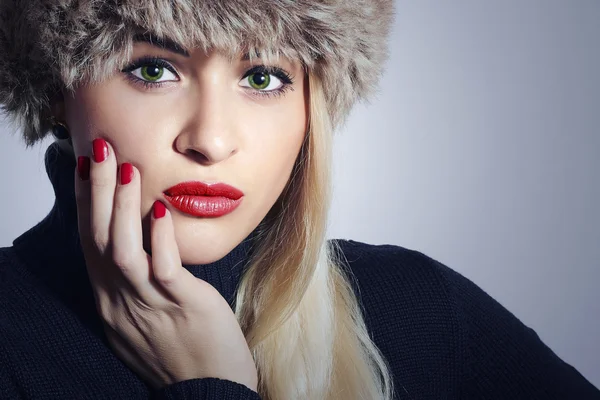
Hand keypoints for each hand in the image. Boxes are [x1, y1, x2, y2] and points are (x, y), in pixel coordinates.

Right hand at [73, 138, 257, 391]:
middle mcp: (121, 301)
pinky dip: (159, 239)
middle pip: (97, 239)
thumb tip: (141, 234)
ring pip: (122, 252)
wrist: (209, 388)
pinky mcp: (182, 307)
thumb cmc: (182, 345)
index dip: (84, 202)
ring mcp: (149, 305)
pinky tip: (160, 212)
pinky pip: (163, 271)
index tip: (85, 166)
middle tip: (98, 151)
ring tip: (127, 169)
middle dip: (95, 192)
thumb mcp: (144, 311)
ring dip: (121, 208)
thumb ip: (136, 277)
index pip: (90, 242)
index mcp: (112, 299)